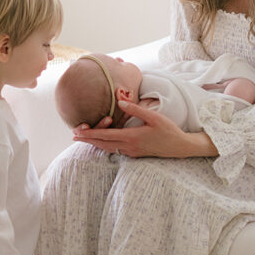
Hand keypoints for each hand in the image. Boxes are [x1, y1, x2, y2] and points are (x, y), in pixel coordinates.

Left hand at [73, 99, 216, 158]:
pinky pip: (115, 150)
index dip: (90, 133)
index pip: (106, 135)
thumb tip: (119, 101)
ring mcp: (132, 152)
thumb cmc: (168, 130)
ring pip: (108, 148)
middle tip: (74, 136)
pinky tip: (101, 143)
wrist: (180, 147)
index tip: (78, 132)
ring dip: (95, 143)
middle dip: (88, 140)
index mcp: (132, 137)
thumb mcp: (153, 117)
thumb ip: (135, 109)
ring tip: (83, 139)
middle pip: (103, 144)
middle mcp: (129, 146)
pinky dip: (105, 146)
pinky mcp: (135, 154)